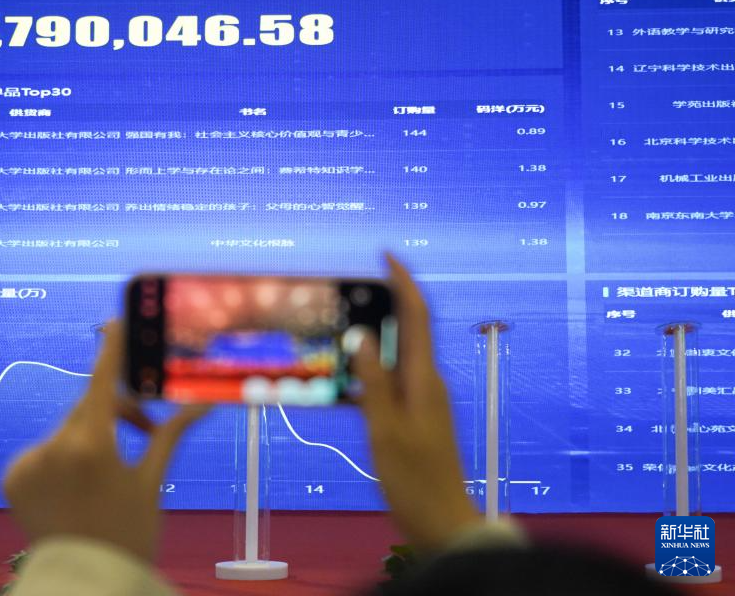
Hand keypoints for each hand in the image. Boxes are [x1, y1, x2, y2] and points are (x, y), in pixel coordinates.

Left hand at [1, 322, 207, 562]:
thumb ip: (170, 435)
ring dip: (88, 438)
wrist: (86, 580)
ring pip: (66, 431)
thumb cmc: (127, 533)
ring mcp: (28, 463)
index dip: (111, 350)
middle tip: (145, 428)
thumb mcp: (150, 481)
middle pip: (89, 408)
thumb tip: (203, 405)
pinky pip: (42, 452)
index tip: (114, 323)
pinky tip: (76, 487)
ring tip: (107, 474)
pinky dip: (60, 459)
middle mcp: (53, 448)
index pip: (102, 381)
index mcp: (91, 445)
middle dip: (117, 412)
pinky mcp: (12, 477)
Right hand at [352, 254, 481, 551]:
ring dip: (367, 344)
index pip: (417, 314)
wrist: (441, 519)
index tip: (384, 255)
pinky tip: (342, 386)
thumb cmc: (414, 478)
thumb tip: (361, 337)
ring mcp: (423, 398)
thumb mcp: (384, 428)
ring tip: (333, 341)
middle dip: (378, 308)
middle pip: (404, 330)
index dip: (403, 281)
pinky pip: (389, 382)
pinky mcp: (415, 415)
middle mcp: (426, 381)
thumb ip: (372, 381)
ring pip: (393, 357)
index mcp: (424, 378)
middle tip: (343, 298)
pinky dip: (367, 376)